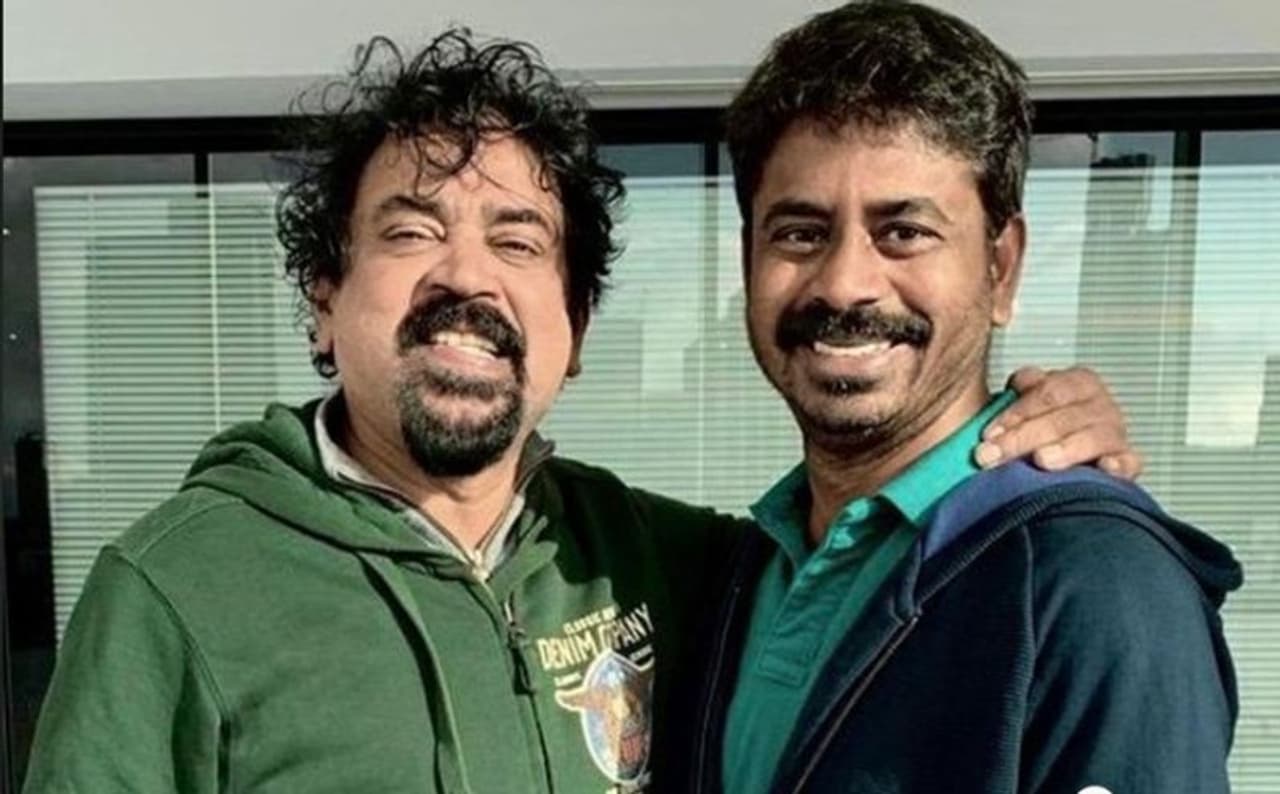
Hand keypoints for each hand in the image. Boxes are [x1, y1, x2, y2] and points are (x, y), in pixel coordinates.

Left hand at [974, 366, 1142, 478]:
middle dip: (1023, 437)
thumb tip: (1016, 384)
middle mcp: (1100, 405)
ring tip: (1040, 460)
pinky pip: (1127, 463)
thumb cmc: (1037, 431)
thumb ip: (1018, 394)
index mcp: (1077, 383)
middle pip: (1062, 418)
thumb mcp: (1025, 407)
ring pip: (1092, 438)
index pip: (1048, 392)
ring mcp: (1115, 434)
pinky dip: (1118, 465)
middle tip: (993, 455)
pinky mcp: (1125, 464)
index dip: (1016, 412)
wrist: (1054, 461)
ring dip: (1065, 449)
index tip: (988, 433)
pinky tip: (1104, 468)